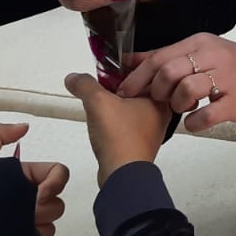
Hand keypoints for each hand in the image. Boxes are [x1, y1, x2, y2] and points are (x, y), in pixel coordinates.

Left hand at [0, 121, 69, 235]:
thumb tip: (24, 127)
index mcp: (23, 177)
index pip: (57, 172)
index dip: (54, 183)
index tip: (38, 194)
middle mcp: (30, 198)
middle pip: (58, 199)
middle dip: (43, 206)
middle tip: (22, 212)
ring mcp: (29, 221)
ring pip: (53, 220)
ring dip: (38, 222)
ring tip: (13, 226)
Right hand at [65, 72, 170, 186]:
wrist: (122, 174)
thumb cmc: (120, 137)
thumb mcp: (98, 101)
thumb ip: (85, 85)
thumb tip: (74, 78)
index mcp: (160, 98)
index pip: (150, 70)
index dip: (131, 63)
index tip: (114, 62)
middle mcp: (160, 113)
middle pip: (141, 87)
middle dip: (122, 82)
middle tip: (104, 78)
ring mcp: (151, 128)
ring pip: (134, 105)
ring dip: (117, 100)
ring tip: (100, 97)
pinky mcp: (139, 142)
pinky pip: (128, 121)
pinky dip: (116, 117)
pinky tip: (103, 119)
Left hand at [118, 34, 235, 134]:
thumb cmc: (229, 68)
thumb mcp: (198, 54)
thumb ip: (164, 57)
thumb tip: (127, 60)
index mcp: (200, 43)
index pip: (160, 57)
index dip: (138, 77)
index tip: (124, 92)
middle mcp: (213, 57)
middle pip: (170, 71)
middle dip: (157, 91)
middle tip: (160, 100)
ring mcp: (227, 79)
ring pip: (187, 89)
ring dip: (177, 104)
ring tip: (183, 108)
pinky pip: (207, 114)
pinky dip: (194, 122)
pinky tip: (193, 122)